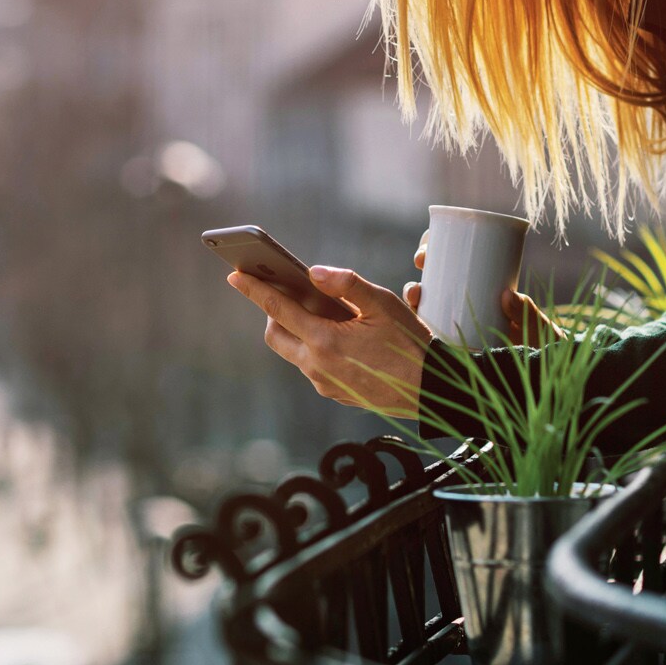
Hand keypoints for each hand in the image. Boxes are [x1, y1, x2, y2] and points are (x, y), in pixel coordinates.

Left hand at [227, 265, 434, 416]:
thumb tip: (314, 271)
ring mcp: (324, 384)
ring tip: (322, 313)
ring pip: (294, 352)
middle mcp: (317, 366)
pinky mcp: (335, 393)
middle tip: (289, 294)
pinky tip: (340, 337)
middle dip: (274, 313)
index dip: (254, 290)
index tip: (234, 276)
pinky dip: (315, 347)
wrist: (431, 391)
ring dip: (298, 331)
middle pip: (275, 335)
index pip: (277, 309)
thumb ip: (346, 284)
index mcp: (325, 341)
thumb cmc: (411, 344)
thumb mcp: (384, 304)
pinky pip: (312, 366)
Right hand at [405, 230, 558, 347]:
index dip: (439, 246)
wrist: (540, 383)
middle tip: (421, 260)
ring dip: (411, 293)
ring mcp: (453, 326)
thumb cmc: (542, 350)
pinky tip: (404, 323)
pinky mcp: (446, 350)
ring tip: (414, 293)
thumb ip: (530, 315)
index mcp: (485, 290)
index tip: (431, 242)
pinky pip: (423, 335)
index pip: (458, 261)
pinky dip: (409, 327)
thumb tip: (508, 295)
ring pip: (425, 303)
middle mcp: (465, 304)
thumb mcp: (539, 330)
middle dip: (422, 262)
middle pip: (437, 276)